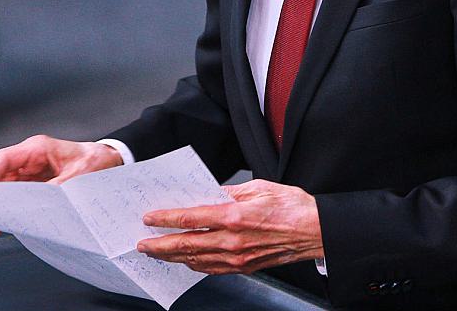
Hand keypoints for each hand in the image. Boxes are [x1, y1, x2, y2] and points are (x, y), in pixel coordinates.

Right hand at [0, 134, 122, 235]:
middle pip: (2, 176)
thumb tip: (35, 203)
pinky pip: (19, 196)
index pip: (4, 159)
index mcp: (38, 149)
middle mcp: (31, 159)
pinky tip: (5, 224)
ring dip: (2, 206)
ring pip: (8, 188)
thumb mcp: (76, 176)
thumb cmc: (95, 160)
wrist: (110, 161)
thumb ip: (53, 189)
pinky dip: (12, 209)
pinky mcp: (37, 184)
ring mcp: (33, 172)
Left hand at [137, 179, 322, 274]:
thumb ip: (230, 191)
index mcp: (235, 216)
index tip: (150, 218)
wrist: (315, 231)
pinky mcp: (244, 266)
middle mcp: (233, 240)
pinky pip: (212, 269)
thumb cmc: (292, 206)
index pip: (190, 218)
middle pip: (186, 244)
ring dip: (173, 256)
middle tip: (142, 243)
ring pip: (196, 260)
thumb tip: (209, 193)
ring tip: (157, 253)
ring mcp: (238, 257)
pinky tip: (186, 260)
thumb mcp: (259, 187)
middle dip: (160, 244)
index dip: (166, 218)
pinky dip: (194, 264)